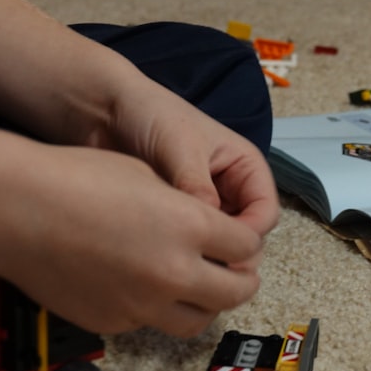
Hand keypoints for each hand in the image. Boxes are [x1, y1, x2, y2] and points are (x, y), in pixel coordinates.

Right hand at [0, 144, 266, 335]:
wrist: (13, 210)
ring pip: (198, 320)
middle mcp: (174, 271)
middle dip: (242, 281)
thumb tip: (210, 230)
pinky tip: (141, 286)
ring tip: (196, 287)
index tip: (241, 241)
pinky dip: (157, 309)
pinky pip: (151, 323)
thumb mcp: (147, 176)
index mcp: (190, 226)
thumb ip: (189, 209)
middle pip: (236, 292)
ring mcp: (143, 304)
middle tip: (237, 273)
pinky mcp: (113, 323)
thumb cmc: (75, 180)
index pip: (247, 247)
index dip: (247, 242)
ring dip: (205, 304)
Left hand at [84, 78, 279, 246]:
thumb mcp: (181, 149)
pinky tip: (159, 251)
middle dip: (228, 250)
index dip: (249, 235)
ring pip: (217, 242)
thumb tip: (210, 232)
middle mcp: (230, 190)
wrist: (104, 109)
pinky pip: (189, 243)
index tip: (219, 249)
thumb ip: (197, 188)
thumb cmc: (151, 114)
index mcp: (245, 168)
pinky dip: (181, 250)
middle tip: (197, 262)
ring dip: (202, 252)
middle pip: (245, 234)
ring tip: (174, 256)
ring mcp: (204, 206)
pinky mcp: (178, 218)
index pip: (265, 213)